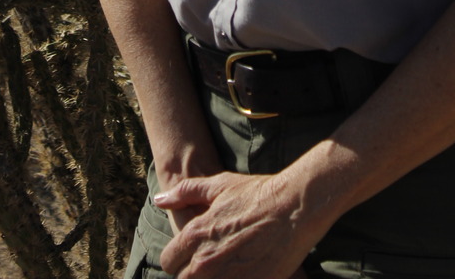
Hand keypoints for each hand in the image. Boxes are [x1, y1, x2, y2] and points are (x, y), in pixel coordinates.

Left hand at [155, 172, 315, 278]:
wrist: (294, 208)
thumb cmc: (258, 193)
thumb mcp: (219, 185)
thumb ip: (186, 192)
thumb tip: (160, 199)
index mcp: (195, 235)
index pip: (168, 262)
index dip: (179, 259)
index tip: (192, 256)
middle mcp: (205, 261)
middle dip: (194, 274)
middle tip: (214, 265)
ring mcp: (226, 278)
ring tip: (229, 270)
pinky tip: (243, 274)